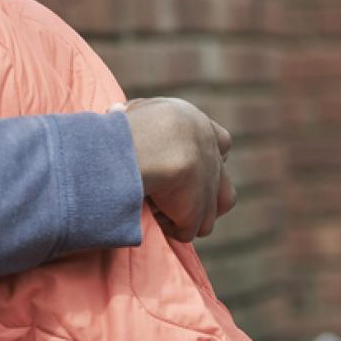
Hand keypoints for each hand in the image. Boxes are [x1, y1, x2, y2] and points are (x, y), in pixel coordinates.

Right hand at [117, 98, 236, 242]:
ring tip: (163, 215)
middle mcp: (214, 161)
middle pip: (223, 189)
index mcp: (201, 130)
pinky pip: (188, 230)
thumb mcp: (138, 110)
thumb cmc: (139, 123)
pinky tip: (154, 222)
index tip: (189, 163)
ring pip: (210, 215)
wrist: (156, 145)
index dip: (208, 156)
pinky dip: (172, 229)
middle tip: (176, 197)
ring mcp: (209, 191)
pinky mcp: (197, 213)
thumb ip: (134, 114)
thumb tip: (117, 112)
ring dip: (189, 218)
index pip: (222, 143)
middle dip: (203, 197)